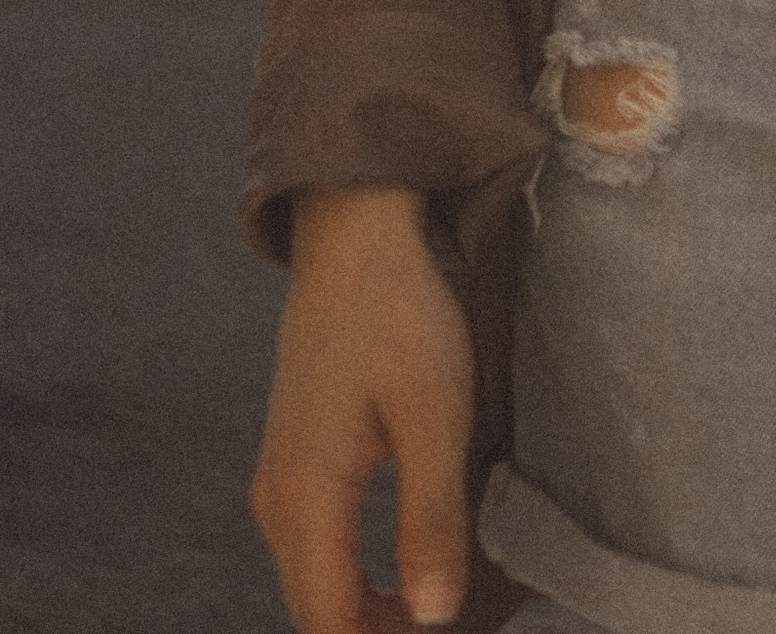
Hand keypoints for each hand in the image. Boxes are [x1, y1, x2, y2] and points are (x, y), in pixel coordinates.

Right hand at [252, 187, 475, 633]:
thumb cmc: (401, 313)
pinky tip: (407, 564)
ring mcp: (279, 477)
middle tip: (450, 621)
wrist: (357, 230)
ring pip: (317, 579)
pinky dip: (357, 572)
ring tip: (438, 606)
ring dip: (367, 609)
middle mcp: (276, 501)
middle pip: (318, 611)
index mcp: (304, 499)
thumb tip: (431, 618)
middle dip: (377, 633)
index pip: (330, 623)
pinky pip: (318, 544)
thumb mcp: (433, 415)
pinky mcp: (296, 456)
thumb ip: (430, 519)